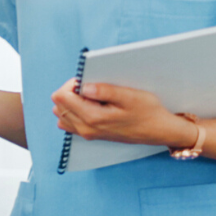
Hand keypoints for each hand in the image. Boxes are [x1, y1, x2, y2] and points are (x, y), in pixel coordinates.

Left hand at [50, 80, 198, 147]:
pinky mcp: (91, 135)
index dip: (71, 84)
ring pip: (62, 114)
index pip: (60, 97)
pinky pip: (70, 123)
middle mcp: (85, 128)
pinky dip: (75, 111)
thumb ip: (105, 91)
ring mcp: (87, 133)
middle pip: (58, 105)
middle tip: (90, 87)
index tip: (86, 80)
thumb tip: (84, 87)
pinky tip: (91, 105)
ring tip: (91, 97)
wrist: (157, 131)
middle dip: (70, 92)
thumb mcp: (130, 96)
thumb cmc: (147, 111)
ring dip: (71, 101)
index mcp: (92, 118)